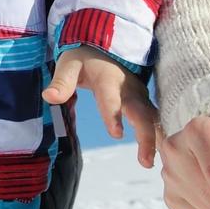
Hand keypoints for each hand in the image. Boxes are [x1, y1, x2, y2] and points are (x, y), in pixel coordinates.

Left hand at [41, 46, 160, 167]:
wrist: (106, 45)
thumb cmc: (84, 57)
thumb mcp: (69, 64)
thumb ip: (61, 82)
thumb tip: (49, 97)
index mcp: (108, 80)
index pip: (111, 98)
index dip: (114, 115)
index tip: (117, 134)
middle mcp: (129, 89)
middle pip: (141, 114)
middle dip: (145, 136)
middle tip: (144, 161)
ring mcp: (140, 96)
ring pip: (152, 118)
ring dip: (156, 140)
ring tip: (151, 164)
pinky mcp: (144, 102)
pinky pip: (155, 120)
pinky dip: (160, 136)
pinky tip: (159, 157)